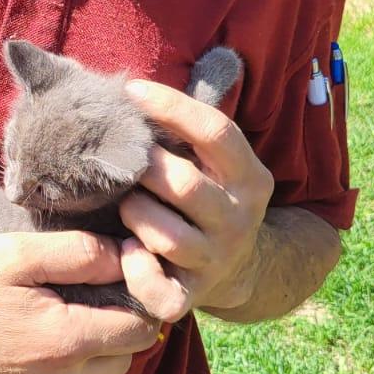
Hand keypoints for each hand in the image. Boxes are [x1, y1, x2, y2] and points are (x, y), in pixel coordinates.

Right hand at [0, 231, 166, 373]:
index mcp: (65, 343)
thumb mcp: (15, 254)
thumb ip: (79, 254)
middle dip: (116, 327)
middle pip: (123, 358)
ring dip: (88, 353)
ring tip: (53, 319)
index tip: (119, 278)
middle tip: (84, 296)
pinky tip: (27, 347)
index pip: (140, 330)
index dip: (137, 299)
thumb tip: (126, 258)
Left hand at [116, 79, 274, 315]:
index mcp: (250, 177)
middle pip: (184, 185)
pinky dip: (137, 272)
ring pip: (166, 237)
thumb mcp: (221, 161)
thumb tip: (150, 78)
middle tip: (123, 160)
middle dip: (145, 168)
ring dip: (134, 215)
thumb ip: (196, 122)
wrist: (243, 270)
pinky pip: (160, 291)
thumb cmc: (211, 196)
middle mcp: (238, 218)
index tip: (132, 91)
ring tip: (126, 204)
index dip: (171, 106)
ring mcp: (216, 259)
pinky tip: (127, 251)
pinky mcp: (192, 294)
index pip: (215, 132)